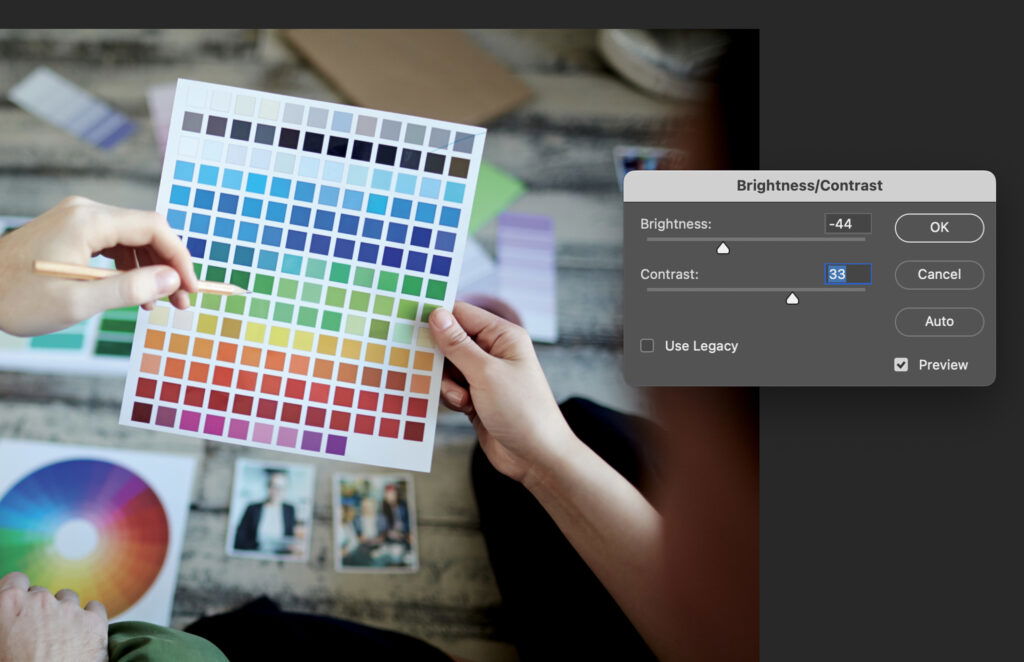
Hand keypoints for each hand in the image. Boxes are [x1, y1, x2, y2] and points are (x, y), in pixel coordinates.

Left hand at [0, 196, 198, 336]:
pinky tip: (133, 290)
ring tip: (158, 302)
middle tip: (180, 301)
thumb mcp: (79, 301)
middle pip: (147, 229)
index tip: (191, 289)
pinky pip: (114, 242)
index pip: (154, 228)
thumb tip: (172, 280)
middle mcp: (86, 211)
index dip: (180, 258)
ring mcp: (77, 218)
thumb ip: (130, 288)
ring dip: (151, 267)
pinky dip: (130, 265)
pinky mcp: (71, 230)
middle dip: (169, 265)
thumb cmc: (17, 298)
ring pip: (133, 236)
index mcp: (88, 221)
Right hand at [0, 572, 107, 661]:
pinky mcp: (95, 622)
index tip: (18, 605)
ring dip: (64, 613)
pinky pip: (94, 609)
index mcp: (8, 605)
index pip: (15, 580)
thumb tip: (9, 625)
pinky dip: (89, 620)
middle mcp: (40, 601)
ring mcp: (69, 610)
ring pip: (68, 598)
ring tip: (59, 638)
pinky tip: (82, 637)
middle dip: (39, 609)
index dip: (17, 592)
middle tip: (36, 634)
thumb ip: (4, 624)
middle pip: (41, 593)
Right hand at [429, 302, 578, 483]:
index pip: (462, 314)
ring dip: (447, 383)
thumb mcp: (485, 373)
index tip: (410, 322)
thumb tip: (436, 314)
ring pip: (447, 367)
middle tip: (433, 369)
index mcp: (503, 336)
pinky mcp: (477, 396)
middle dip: (440, 357)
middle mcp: (494, 351)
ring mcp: (485, 375)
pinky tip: (465, 408)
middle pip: (451, 341)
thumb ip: (457, 344)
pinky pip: (451, 387)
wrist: (535, 456)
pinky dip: (452, 397)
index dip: (437, 317)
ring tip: (463, 398)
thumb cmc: (520, 410)